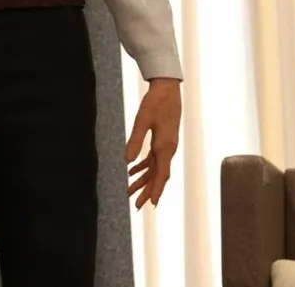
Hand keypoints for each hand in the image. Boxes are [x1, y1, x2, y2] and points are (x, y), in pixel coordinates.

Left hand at [125, 78, 181, 208]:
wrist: (168, 89)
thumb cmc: (156, 102)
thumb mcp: (142, 120)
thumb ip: (135, 141)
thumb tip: (127, 162)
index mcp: (165, 147)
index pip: (161, 175)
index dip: (156, 190)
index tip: (151, 204)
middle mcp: (168, 149)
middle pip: (158, 176)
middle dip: (147, 191)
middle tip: (136, 206)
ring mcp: (166, 146)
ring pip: (155, 169)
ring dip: (143, 180)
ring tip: (130, 192)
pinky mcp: (162, 140)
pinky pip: (153, 159)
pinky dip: (143, 166)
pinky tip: (132, 171)